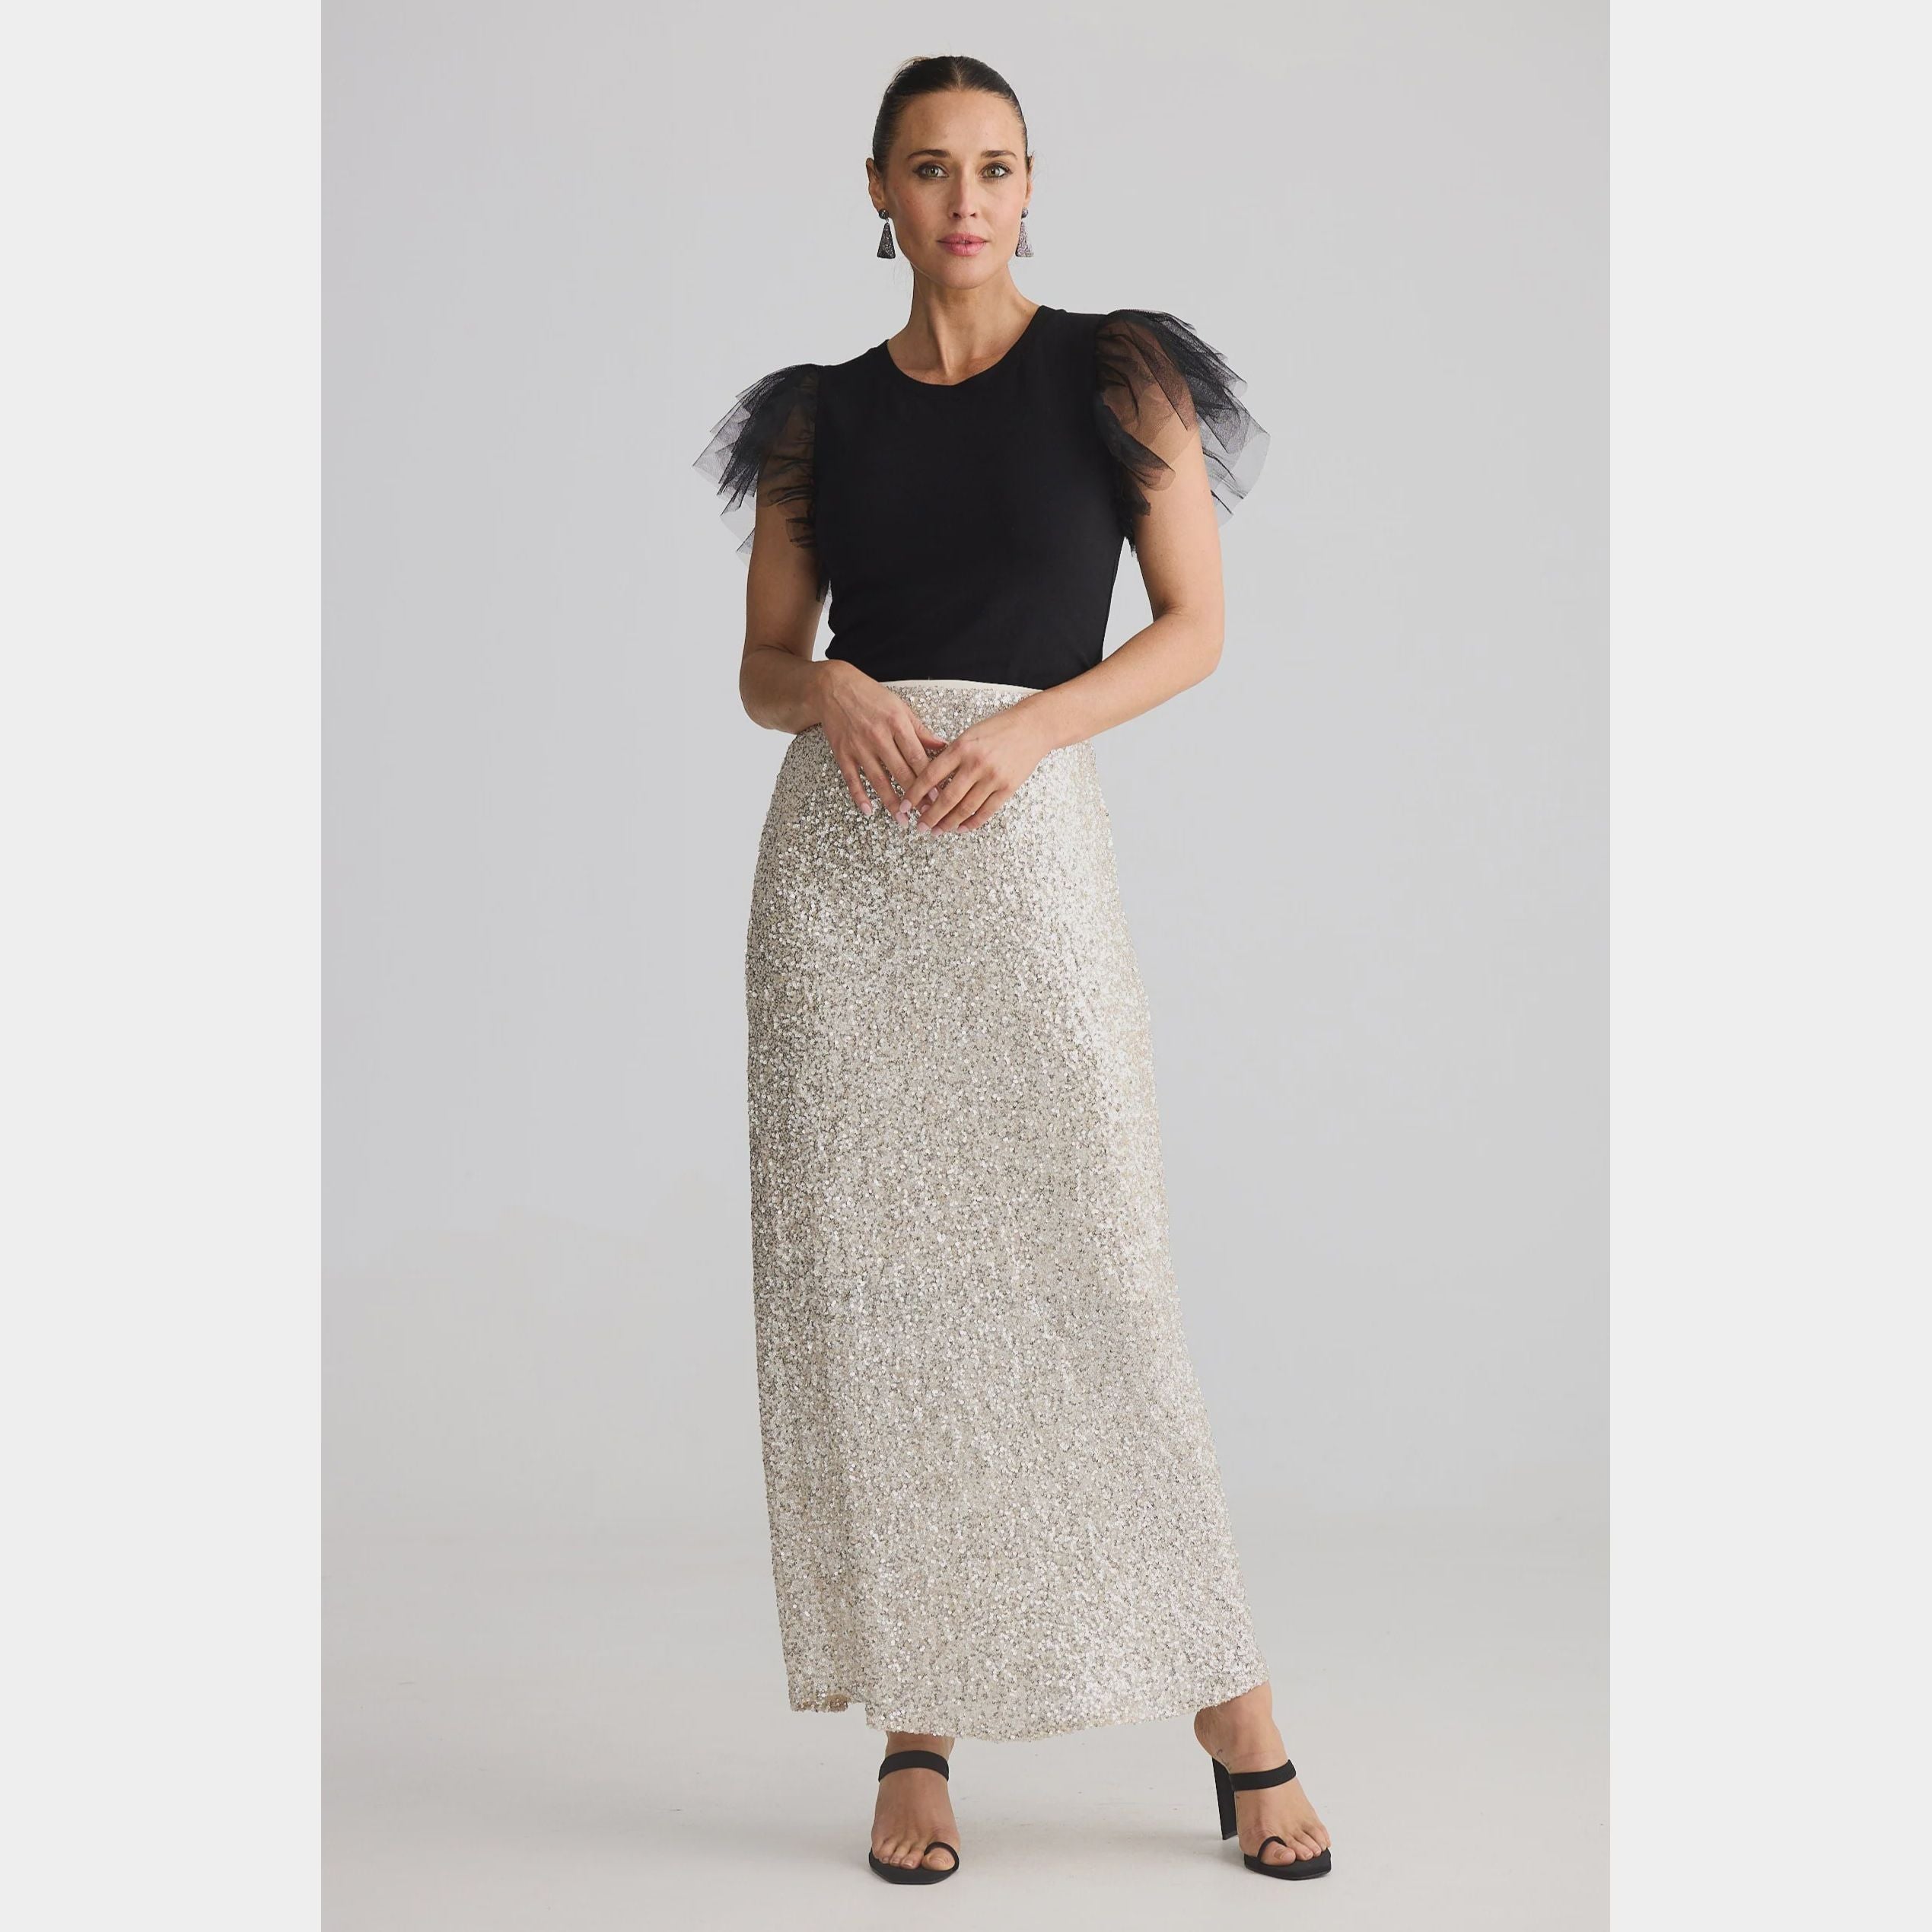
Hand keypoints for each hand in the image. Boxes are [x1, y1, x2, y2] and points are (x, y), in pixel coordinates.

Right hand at [814, 662, 947, 822]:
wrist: (833, 688)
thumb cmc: (870, 696)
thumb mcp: (900, 707)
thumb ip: (920, 730)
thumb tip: (942, 746)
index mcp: (897, 723)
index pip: (917, 757)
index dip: (930, 779)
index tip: (940, 796)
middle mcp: (878, 736)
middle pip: (901, 773)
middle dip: (916, 797)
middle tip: (927, 814)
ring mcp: (859, 746)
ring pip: (879, 780)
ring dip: (892, 803)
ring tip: (903, 820)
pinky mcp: (842, 753)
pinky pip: (852, 779)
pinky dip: (859, 796)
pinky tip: (869, 810)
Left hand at [907, 703, 1052, 833]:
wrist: (1032, 728)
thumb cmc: (999, 729)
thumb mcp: (968, 734)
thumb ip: (951, 754)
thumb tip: (931, 779)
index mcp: (961, 747)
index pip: (930, 775)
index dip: (915, 793)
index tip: (905, 805)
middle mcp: (976, 763)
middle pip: (946, 798)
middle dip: (930, 816)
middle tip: (920, 826)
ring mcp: (993, 777)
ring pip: (965, 808)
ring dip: (948, 823)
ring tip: (937, 830)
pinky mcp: (1008, 788)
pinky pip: (986, 811)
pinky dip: (972, 822)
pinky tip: (961, 828)